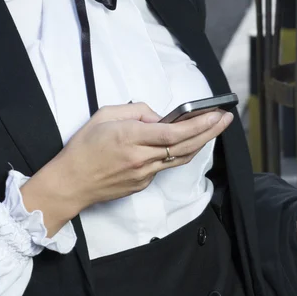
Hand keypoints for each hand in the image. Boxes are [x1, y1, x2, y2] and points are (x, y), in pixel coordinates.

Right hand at [22, 103, 232, 235]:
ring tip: (214, 128)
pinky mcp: (142, 184)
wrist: (71, 182)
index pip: (173, 132)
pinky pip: (165, 166)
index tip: (215, 114)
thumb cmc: (83, 147)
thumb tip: (157, 116)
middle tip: (226, 118)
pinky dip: (178, 153)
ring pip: (180, 158)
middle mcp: (141, 158)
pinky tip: (185, 142)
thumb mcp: (104, 115)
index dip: (198, 124)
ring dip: (200, 143)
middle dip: (209, 131)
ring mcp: (144, 174)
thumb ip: (135, 111)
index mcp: (130, 137)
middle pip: (184, 146)